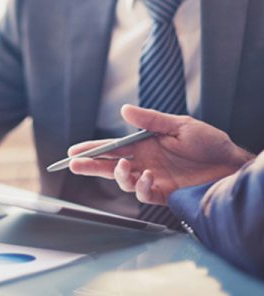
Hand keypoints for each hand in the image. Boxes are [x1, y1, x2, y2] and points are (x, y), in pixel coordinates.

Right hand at [68, 105, 253, 204]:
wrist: (231, 165)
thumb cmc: (208, 142)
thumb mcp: (179, 125)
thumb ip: (150, 120)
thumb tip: (123, 110)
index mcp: (144, 143)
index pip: (112, 147)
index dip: (92, 149)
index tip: (74, 151)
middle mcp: (145, 161)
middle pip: (110, 165)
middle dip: (91, 165)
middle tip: (74, 164)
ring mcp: (153, 178)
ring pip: (124, 181)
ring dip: (119, 175)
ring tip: (124, 168)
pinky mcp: (165, 193)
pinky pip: (144, 194)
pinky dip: (140, 187)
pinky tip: (146, 177)